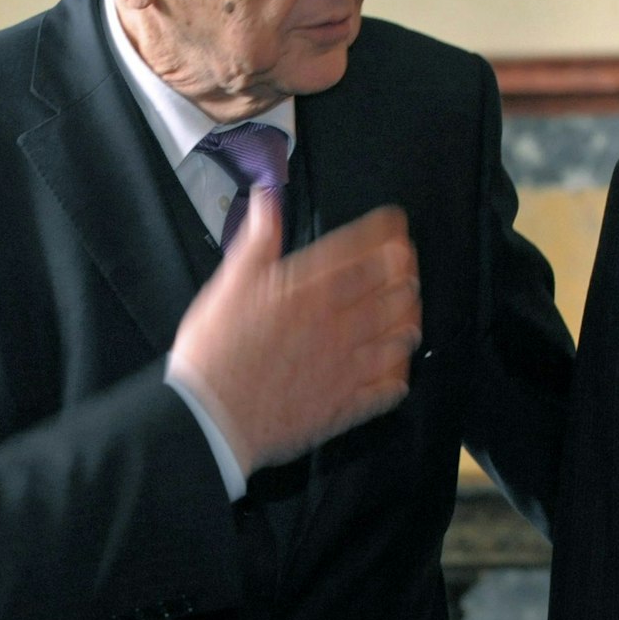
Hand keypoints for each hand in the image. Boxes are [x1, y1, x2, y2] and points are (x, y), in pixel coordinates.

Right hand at [170, 195, 419, 471]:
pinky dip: (396, 376)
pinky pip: (387, 388)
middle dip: (404, 273)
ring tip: (407, 313)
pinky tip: (395, 371)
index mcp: (310, 291)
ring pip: (398, 337)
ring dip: (407, 320)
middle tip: (406, 266)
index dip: (386, 233)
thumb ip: (258, 242)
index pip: (362, 252)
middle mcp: (337, 324)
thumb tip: (268, 202)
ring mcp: (346, 366)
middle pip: (392, 290)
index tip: (396, 225)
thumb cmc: (215, 352)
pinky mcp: (344, 403)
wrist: (211, 417)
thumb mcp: (230, 284)